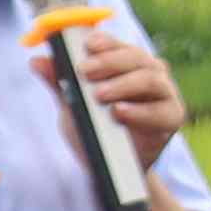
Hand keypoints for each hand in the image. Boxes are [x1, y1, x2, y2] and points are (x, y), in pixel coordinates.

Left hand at [72, 20, 188, 162]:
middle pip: (136, 56)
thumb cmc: (95, 131)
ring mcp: (165, 93)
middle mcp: (150, 71)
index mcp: (127, 63)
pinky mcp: (173, 116)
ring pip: (150, 77)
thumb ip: (59, 83)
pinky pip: (160, 110)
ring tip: (100, 95)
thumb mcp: (71, 106)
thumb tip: (37, 61)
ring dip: (123, 84)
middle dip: (109, 61)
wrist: (111, 169)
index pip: (118, 44)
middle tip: (84, 72)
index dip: (104, 41)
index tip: (87, 44)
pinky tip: (120, 112)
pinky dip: (140, 110)